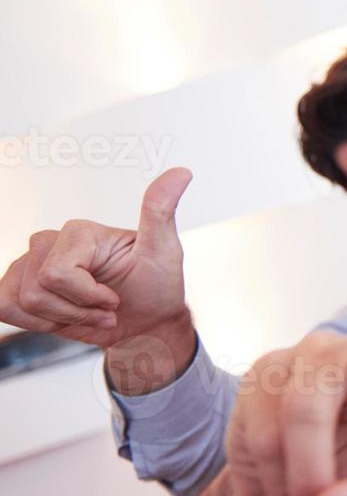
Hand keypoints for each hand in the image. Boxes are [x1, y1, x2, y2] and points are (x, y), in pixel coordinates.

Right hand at [0, 167, 195, 391]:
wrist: (145, 322)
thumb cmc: (157, 286)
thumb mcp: (165, 250)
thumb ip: (161, 211)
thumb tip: (181, 172)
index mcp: (81, 231)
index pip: (57, 273)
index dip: (87, 296)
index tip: (116, 299)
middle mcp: (52, 242)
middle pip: (36, 289)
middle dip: (75, 310)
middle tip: (107, 307)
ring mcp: (32, 263)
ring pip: (21, 302)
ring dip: (61, 319)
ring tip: (90, 312)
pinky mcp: (21, 285)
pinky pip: (4, 307)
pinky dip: (37, 323)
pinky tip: (65, 317)